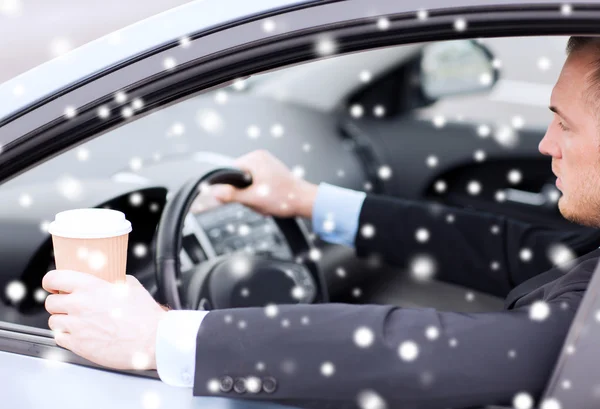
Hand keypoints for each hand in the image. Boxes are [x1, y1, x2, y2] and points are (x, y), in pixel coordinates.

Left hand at [42, 270, 166, 370]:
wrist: (151, 339)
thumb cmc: (145, 315)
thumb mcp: (131, 286)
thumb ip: (114, 281)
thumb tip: (109, 279)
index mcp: (91, 287)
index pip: (54, 278)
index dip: (50, 281)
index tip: (53, 285)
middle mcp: (79, 305)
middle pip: (50, 302)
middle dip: (58, 303)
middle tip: (68, 305)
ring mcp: (77, 326)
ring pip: (53, 321)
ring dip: (62, 321)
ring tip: (76, 322)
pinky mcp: (78, 345)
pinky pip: (59, 339)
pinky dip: (66, 336)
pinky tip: (80, 334)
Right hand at [210, 150, 318, 218]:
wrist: (305, 201)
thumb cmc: (285, 197)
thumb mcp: (254, 198)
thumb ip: (232, 195)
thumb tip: (214, 192)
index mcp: (255, 158)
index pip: (230, 172)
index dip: (232, 188)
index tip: (240, 198)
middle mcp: (260, 157)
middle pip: (238, 179)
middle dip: (246, 194)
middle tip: (258, 201)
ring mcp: (266, 164)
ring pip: (247, 184)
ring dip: (253, 197)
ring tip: (265, 202)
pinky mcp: (270, 172)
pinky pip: (256, 185)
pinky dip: (260, 195)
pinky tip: (269, 200)